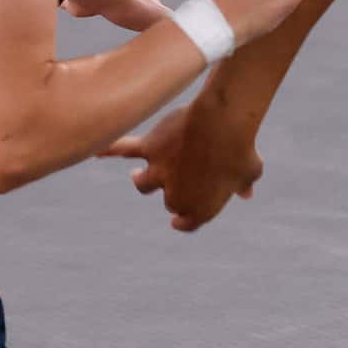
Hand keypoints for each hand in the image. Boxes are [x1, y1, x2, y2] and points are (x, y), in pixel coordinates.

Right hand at [100, 95, 262, 232]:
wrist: (222, 125)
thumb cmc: (242, 149)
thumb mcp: (252, 171)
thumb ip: (245, 184)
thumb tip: (247, 194)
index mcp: (201, 210)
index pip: (187, 222)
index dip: (184, 220)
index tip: (178, 220)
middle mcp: (176, 195)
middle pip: (169, 200)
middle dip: (173, 191)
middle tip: (183, 175)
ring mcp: (159, 172)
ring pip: (142, 183)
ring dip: (142, 179)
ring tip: (139, 174)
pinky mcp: (149, 148)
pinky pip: (123, 150)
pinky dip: (109, 150)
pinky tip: (95, 150)